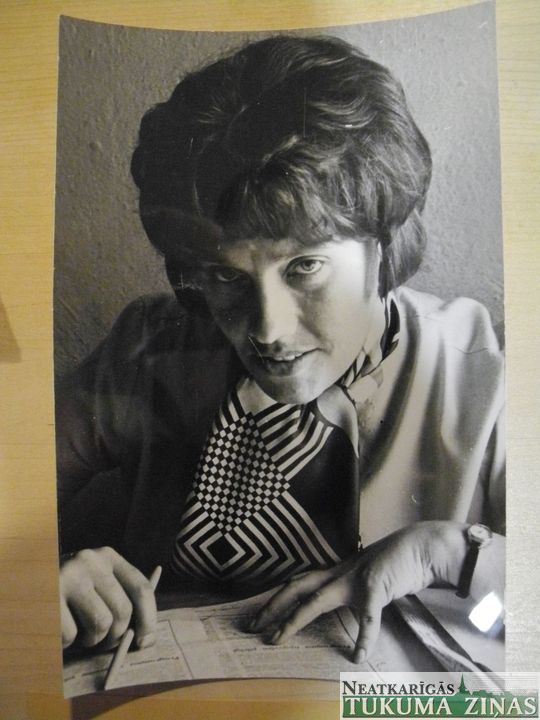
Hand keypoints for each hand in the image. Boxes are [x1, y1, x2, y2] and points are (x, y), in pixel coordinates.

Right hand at [60, 546, 157, 650]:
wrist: (25, 584)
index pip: (141, 588)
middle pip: (123, 611)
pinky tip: (57, 629)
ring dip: (90, 641)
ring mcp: (70, 575)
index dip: (148, 618)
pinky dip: (66, 643)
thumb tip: (145, 638)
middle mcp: (91, 560)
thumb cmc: (67, 594)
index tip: (145, 641)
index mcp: (108, 556)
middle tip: (100, 640)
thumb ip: (120, 601)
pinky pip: (72, 635)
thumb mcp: (95, 586)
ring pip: (101, 625)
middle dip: (114, 636)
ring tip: (78, 632)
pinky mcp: (50, 596)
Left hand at [250, 521, 466, 661]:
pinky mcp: (378, 586)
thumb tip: (340, 609)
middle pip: (297, 587)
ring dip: (295, 619)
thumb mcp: (365, 579)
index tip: (259, 617)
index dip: (277, 599)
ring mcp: (357, 579)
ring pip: (318, 600)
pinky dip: (364, 636)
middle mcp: (340, 573)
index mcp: (337, 572)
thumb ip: (351, 592)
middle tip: (253, 625)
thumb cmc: (394, 565)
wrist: (421, 547)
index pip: (299, 583)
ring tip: (278, 638)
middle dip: (273, 606)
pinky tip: (357, 655)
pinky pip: (369, 617)